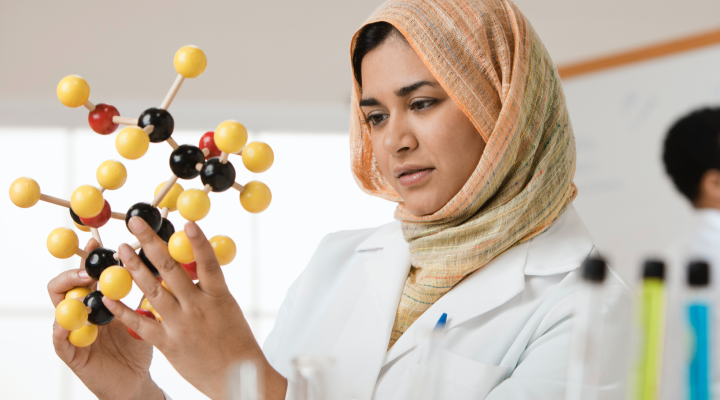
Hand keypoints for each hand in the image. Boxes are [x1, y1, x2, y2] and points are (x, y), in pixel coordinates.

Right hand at [49, 239, 163, 399]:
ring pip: (59, 309)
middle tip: (90, 268)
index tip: (99, 242)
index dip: (91, 257)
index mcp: (100, 300)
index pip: (90, 273)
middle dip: (76, 272)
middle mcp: (84, 313)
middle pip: (68, 285)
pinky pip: (60, 341)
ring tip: (83, 287)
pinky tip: (67, 324)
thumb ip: (147, 293)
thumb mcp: (145, 316)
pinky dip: (61, 330)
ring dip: (69, 296)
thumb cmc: (141, 346)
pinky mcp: (72, 354)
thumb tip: (166, 264)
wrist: (136, 380)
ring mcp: (75, 332)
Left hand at [104, 217, 286, 399]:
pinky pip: (140, 323)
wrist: (237, 377)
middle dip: (150, 243)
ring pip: (151, 290)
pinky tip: (109, 296)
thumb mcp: (228, 308)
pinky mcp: (167, 344)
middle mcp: (197, 307)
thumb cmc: (237, 341)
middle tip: (136, 223)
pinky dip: (123, 309)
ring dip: (133, 267)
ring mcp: (180, 325)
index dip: (197, 241)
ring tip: (121, 249)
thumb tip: (188, 267)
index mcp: (218, 296)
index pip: (207, 262)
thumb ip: (208, 288)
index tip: (185, 222)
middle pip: (170, 269)